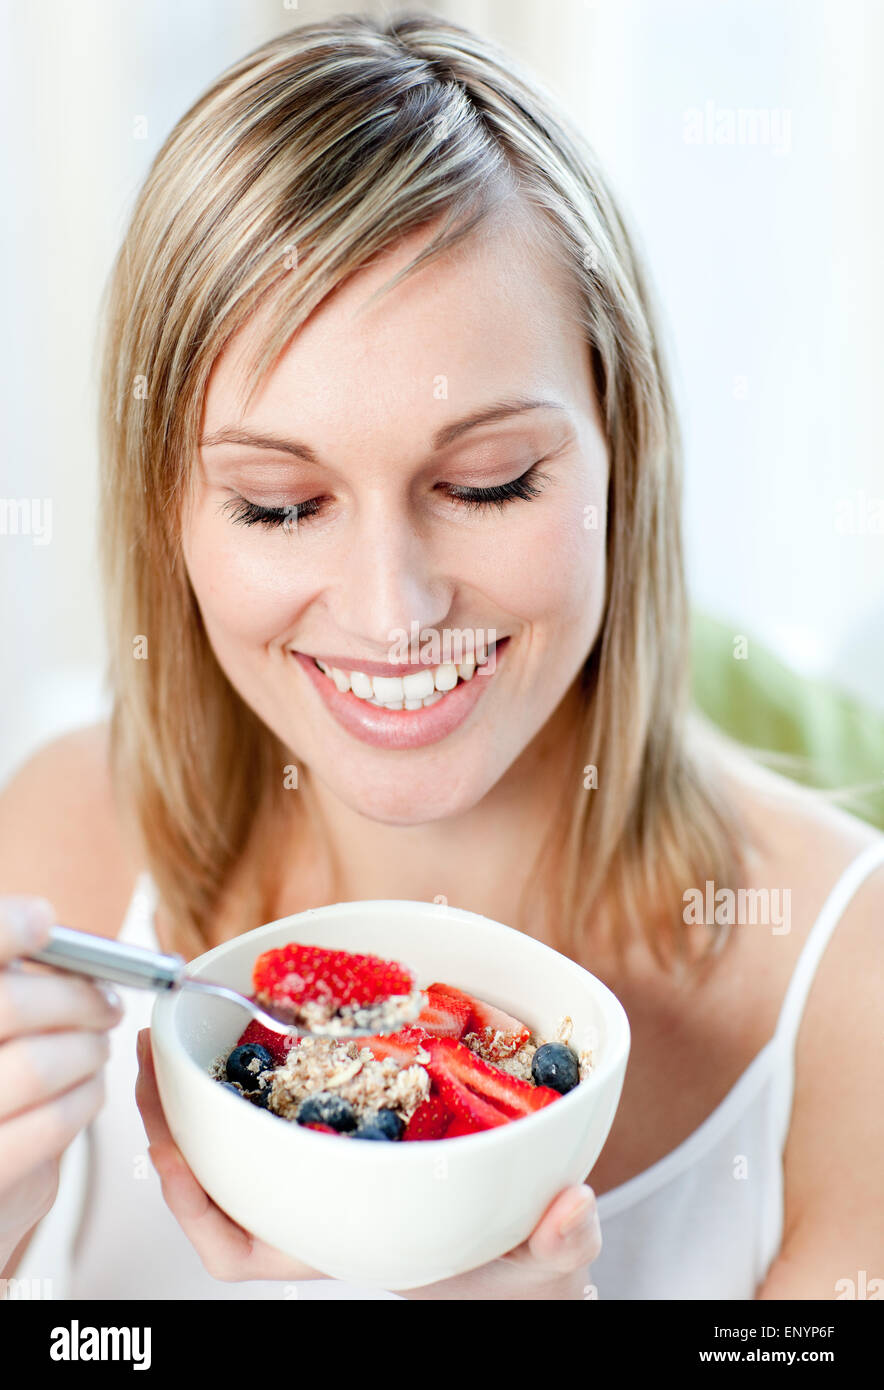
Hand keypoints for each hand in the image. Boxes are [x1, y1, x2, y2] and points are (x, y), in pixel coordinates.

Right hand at [0, 895, 123, 1268]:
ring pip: (38, 1065)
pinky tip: (86, 1091)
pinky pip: (51, 1125)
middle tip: (107, 1003)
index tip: (44, 922)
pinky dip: (82, 1100)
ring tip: (96, 1049)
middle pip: (12, 1006)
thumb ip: (12, 981)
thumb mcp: (1, 1022)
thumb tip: (49, 933)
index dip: (7, 929)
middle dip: (77, 999)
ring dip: (87, 1052)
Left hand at [136, 1027, 600, 1297]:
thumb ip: (559, 1241)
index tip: (165, 1143)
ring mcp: (341, 1158)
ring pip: (250, 1132)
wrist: (538, 1239)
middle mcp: (329, 1200)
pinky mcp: (364, 1117)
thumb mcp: (546, 1257)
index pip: (242, 1247)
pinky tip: (271, 1016)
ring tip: (188, 1027)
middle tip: (155, 1050)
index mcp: (348, 1237)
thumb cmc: (525, 1259)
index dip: (193, 1201)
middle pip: (223, 1177)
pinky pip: (298, 1093)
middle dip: (178, 1121)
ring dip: (214, 1085)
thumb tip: (570, 1207)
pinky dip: (276, 1059)